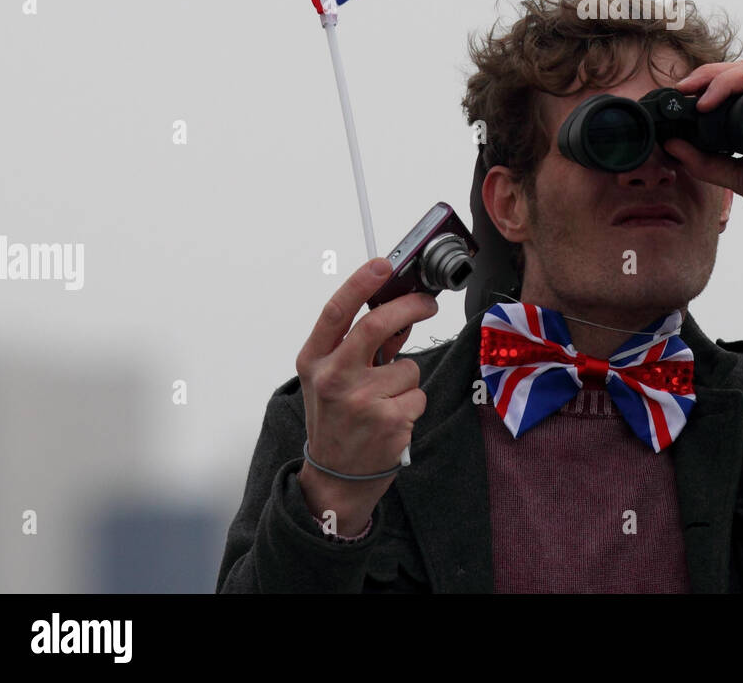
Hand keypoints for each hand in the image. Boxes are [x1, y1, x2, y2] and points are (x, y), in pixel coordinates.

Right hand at [294, 258, 437, 532]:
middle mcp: (333, 379)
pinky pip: (417, 395)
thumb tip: (400, 311)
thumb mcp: (332, 378)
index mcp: (314, 361)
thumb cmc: (335, 420)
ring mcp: (361, 401)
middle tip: (428, 304)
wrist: (334, 480)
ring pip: (408, 367)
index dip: (360, 283)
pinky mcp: (389, 421)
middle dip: (410, 307)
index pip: (335, 312)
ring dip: (406, 381)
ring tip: (385, 403)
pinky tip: (392, 421)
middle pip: (376, 325)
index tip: (383, 264)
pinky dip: (412, 405)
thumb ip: (360, 345)